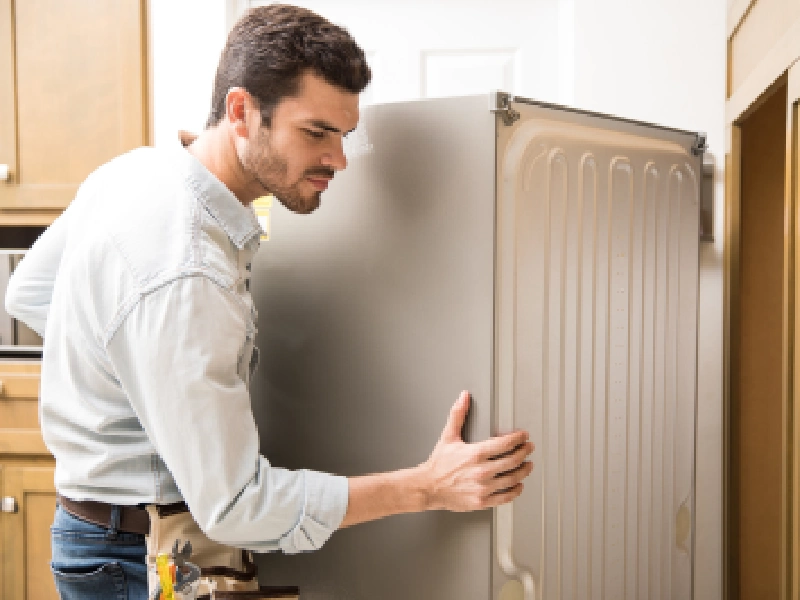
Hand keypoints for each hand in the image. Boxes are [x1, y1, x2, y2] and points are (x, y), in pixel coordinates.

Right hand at [419, 390, 533, 511]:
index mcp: (475, 454)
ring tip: (527, 465)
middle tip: (529, 448)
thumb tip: (464, 398)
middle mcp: (481, 472)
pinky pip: (505, 497)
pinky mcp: (482, 501)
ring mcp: (483, 488)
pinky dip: (515, 491)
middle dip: (524, 452)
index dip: (518, 438)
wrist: (428, 487)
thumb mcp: (448, 436)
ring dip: (524, 471)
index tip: (523, 436)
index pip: (505, 444)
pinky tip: (518, 485)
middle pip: (513, 461)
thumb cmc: (438, 464)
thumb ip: (458, 415)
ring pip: (512, 478)